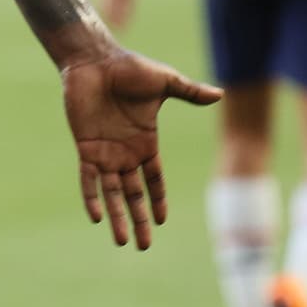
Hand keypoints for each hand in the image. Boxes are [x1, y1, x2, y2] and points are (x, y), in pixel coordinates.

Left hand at [61, 48, 220, 249]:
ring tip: (123, 241)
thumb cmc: (129, 68)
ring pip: (112, 193)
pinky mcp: (86, 147)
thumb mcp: (165, 82)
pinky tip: (97, 217)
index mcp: (145, 142)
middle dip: (139, 219)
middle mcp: (125, 152)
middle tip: (143, 246)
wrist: (95, 59)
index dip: (158, 199)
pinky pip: (88, 178)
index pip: (153, 179)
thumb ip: (189, 92)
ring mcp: (105, 151)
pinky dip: (92, 197)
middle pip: (134, 194)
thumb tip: (220, 94)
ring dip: (118, 216)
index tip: (161, 221)